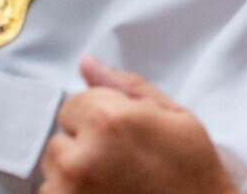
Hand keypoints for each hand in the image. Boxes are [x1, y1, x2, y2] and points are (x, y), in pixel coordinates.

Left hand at [39, 57, 236, 193]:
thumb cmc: (192, 171)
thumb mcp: (174, 116)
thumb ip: (126, 86)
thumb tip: (88, 64)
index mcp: (108, 120)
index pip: (74, 103)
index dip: (102, 116)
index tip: (125, 134)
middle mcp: (81, 157)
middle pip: (60, 138)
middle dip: (84, 145)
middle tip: (122, 161)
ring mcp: (69, 191)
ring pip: (54, 171)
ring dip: (76, 173)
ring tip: (115, 182)